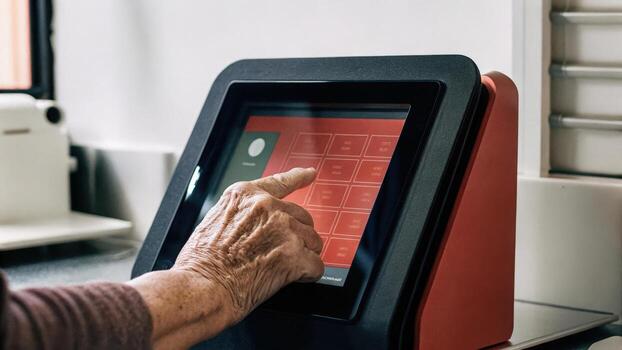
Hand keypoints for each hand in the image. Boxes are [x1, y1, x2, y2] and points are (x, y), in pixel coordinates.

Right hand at [129, 168, 323, 349]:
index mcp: (246, 195)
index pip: (280, 181)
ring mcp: (283, 229)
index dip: (299, 177)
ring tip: (278, 268)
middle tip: (277, 254)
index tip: (309, 174)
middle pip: (302, 218)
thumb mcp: (215, 221)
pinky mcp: (294, 255)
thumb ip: (242, 214)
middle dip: (296, 237)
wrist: (201, 288)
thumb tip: (257, 224)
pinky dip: (307, 276)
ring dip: (303, 256)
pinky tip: (290, 279)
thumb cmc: (200, 263)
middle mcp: (268, 207)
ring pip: (313, 241)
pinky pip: (316, 266)